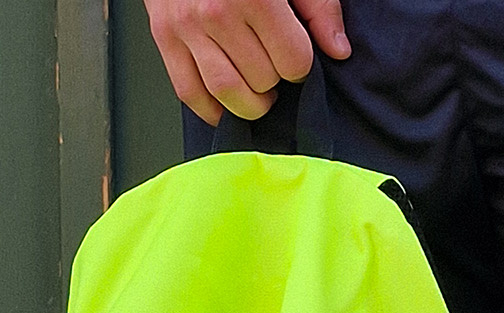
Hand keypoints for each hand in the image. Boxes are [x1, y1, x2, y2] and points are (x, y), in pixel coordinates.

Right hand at [146, 0, 349, 125]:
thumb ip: (318, 6)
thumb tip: (338, 50)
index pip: (292, 61)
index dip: (300, 65)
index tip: (294, 56)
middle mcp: (218, 12)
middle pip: (262, 80)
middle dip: (274, 80)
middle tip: (272, 66)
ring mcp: (188, 26)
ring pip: (227, 93)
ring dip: (249, 104)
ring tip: (256, 94)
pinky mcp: (165, 36)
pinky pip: (189, 92)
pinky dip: (210, 110)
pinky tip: (225, 107)